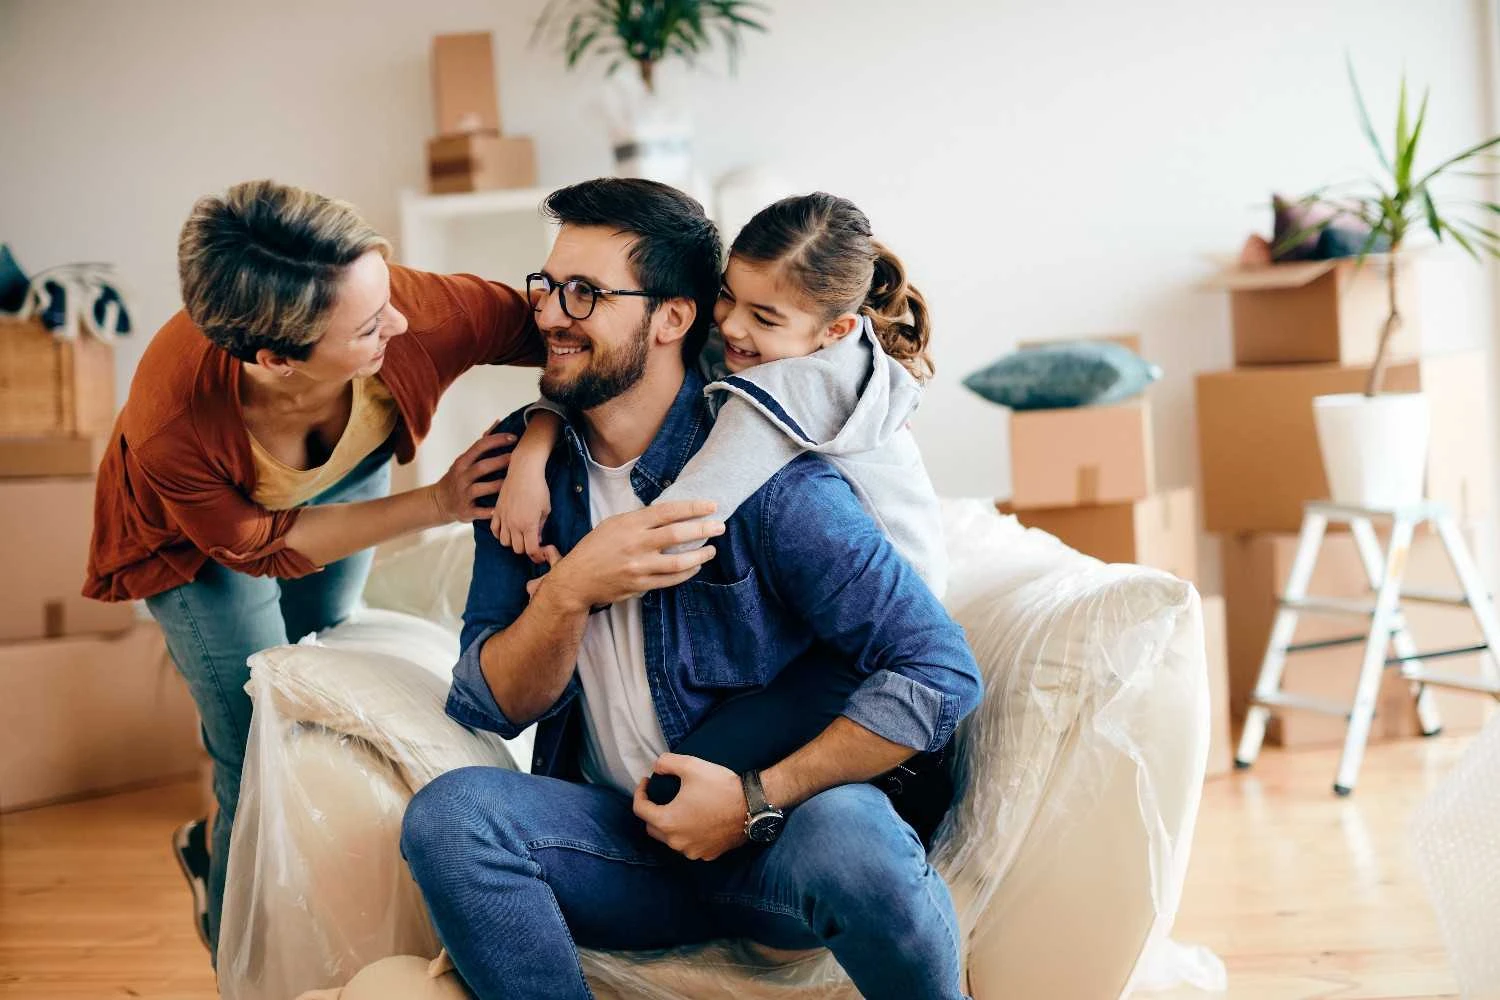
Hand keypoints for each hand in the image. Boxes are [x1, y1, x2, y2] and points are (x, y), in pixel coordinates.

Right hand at [431, 432, 515, 523]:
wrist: (438, 503)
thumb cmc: (458, 478)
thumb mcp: (465, 460)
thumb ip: (482, 443)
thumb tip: (498, 422)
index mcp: (462, 462)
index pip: (479, 446)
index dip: (497, 440)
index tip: (514, 438)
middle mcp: (461, 477)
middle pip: (482, 467)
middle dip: (500, 461)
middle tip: (518, 458)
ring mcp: (463, 494)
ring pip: (481, 488)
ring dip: (498, 485)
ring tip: (515, 482)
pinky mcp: (466, 511)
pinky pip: (480, 511)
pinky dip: (490, 511)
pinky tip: (503, 508)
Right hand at [492, 457, 551, 562]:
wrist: (523, 471)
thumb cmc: (538, 488)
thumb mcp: (545, 508)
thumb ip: (540, 526)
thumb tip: (537, 538)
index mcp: (529, 525)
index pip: (531, 550)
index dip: (537, 555)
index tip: (540, 553)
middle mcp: (514, 524)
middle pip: (517, 549)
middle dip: (526, 548)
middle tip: (531, 542)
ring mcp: (504, 518)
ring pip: (504, 542)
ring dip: (512, 542)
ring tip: (519, 536)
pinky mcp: (497, 511)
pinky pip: (494, 530)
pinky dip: (500, 534)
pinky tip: (507, 529)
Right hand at [544, 501, 723, 612]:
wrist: (576, 580)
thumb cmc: (595, 548)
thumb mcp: (613, 524)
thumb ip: (640, 520)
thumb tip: (670, 515)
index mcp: (629, 524)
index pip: (667, 512)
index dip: (692, 508)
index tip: (711, 506)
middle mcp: (635, 544)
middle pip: (677, 535)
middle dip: (702, 529)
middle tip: (720, 526)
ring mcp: (638, 567)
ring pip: (678, 562)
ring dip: (700, 555)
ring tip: (711, 549)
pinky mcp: (640, 585)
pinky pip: (671, 580)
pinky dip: (687, 573)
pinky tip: (695, 566)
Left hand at [633, 753, 748, 860]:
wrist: (753, 805)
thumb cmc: (720, 786)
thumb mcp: (691, 766)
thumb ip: (666, 763)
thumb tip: (656, 767)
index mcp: (667, 822)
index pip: (640, 810)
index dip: (640, 793)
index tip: (647, 781)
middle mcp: (676, 842)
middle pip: (652, 828)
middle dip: (652, 811)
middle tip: (660, 796)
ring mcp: (693, 851)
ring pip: (671, 839)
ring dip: (670, 825)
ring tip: (679, 808)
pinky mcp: (708, 854)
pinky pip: (690, 845)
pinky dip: (688, 834)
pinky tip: (696, 821)